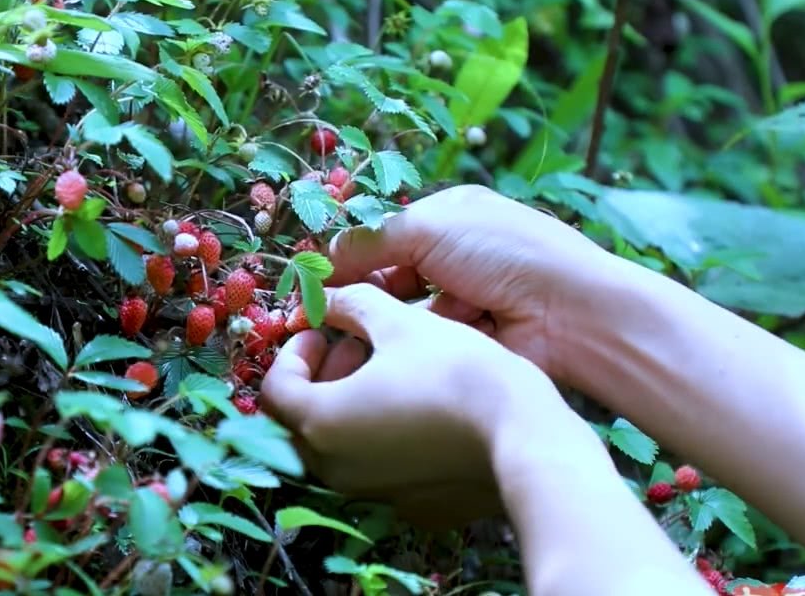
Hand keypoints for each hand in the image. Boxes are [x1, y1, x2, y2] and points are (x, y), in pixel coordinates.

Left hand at [260, 283, 564, 528]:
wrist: (528, 437)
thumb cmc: (457, 373)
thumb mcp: (399, 324)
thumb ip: (353, 306)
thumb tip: (330, 298)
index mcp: (321, 424)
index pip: (276, 390)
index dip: (294, 353)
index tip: (324, 332)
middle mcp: (336, 469)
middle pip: (302, 422)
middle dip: (320, 377)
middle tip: (354, 346)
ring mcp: (375, 494)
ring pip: (337, 447)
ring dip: (348, 405)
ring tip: (389, 372)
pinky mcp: (413, 507)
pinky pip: (377, 469)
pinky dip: (379, 436)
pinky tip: (417, 408)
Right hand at [327, 184, 622, 383]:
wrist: (570, 315)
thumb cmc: (503, 252)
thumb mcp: (430, 226)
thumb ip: (370, 240)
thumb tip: (322, 260)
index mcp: (448, 216)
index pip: (384, 233)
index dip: (349, 255)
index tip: (313, 279)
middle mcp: (452, 257)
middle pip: (387, 275)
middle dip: (361, 290)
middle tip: (321, 311)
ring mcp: (460, 304)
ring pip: (399, 313)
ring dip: (383, 318)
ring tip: (358, 330)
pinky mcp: (464, 344)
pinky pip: (420, 342)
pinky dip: (409, 343)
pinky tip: (394, 348)